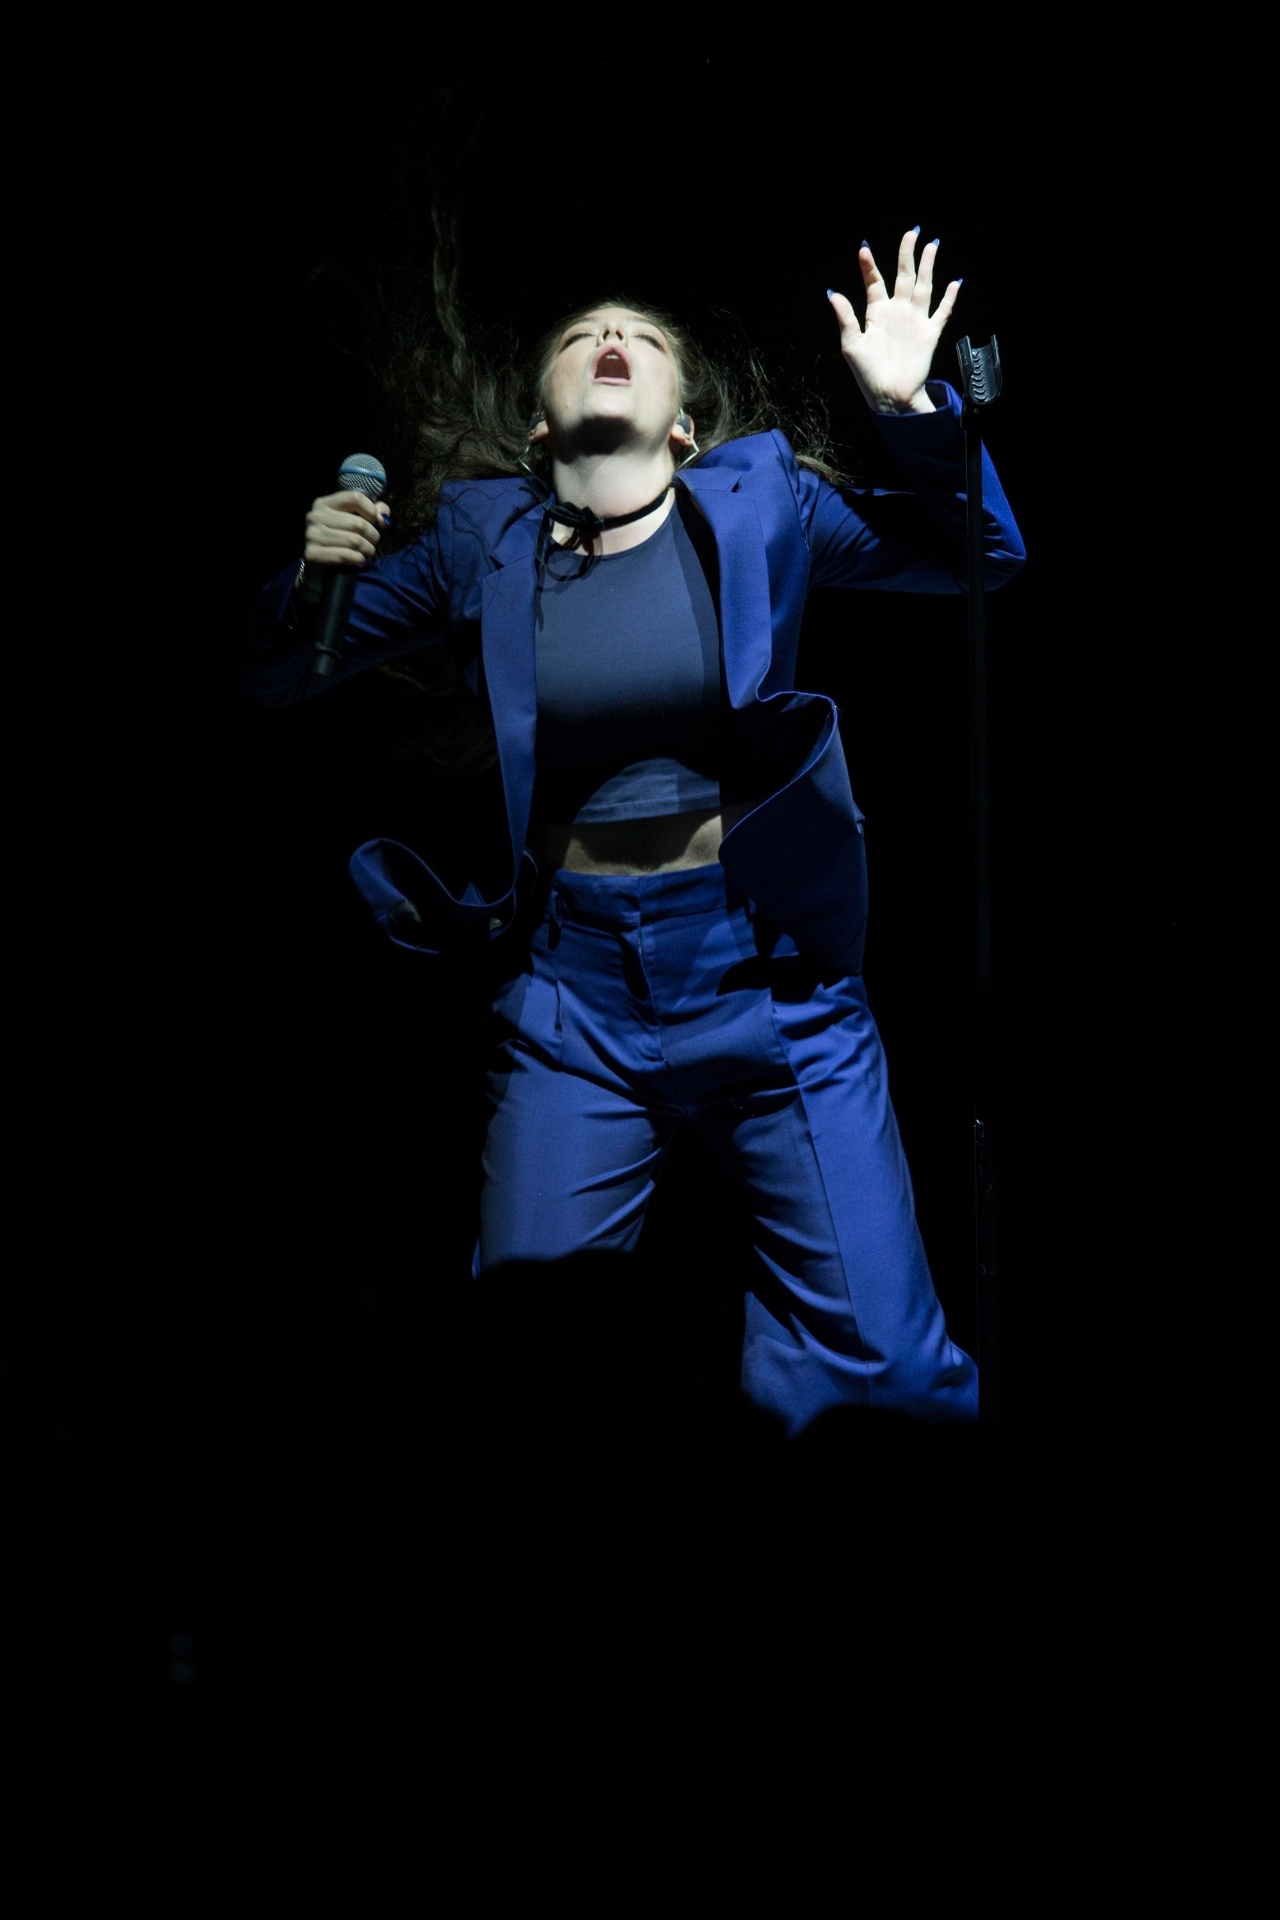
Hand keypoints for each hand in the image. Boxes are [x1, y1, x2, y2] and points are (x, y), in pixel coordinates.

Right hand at [303, 490, 389, 568]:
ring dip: (368, 549)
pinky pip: (345, 555)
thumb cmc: (337, 538)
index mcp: (324, 503)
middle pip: (358, 523)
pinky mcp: (312, 554)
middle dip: (373, 535)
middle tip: (373, 542)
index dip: (371, 510)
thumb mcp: (351, 519)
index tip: (376, 521)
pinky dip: (358, 559)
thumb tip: (384, 517)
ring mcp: (312, 535)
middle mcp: (316, 516)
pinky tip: (359, 560)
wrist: (316, 562)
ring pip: (354, 541)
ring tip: (368, 552)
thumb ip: (371, 512)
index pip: (355, 498)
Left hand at [827, 230, 960, 414]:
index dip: (869, 266)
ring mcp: (914, 321)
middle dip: (907, 254)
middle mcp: (897, 312)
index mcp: (876, 313)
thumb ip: (845, 318)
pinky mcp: (929, 334)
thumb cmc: (867, 374)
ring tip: (932, 245)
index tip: (864, 248)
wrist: (889, 397)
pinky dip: (949, 298)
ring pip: (923, 287)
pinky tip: (955, 283)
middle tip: (911, 232)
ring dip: (927, 267)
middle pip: (903, 276)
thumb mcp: (851, 345)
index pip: (874, 282)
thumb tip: (832, 293)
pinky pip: (942, 313)